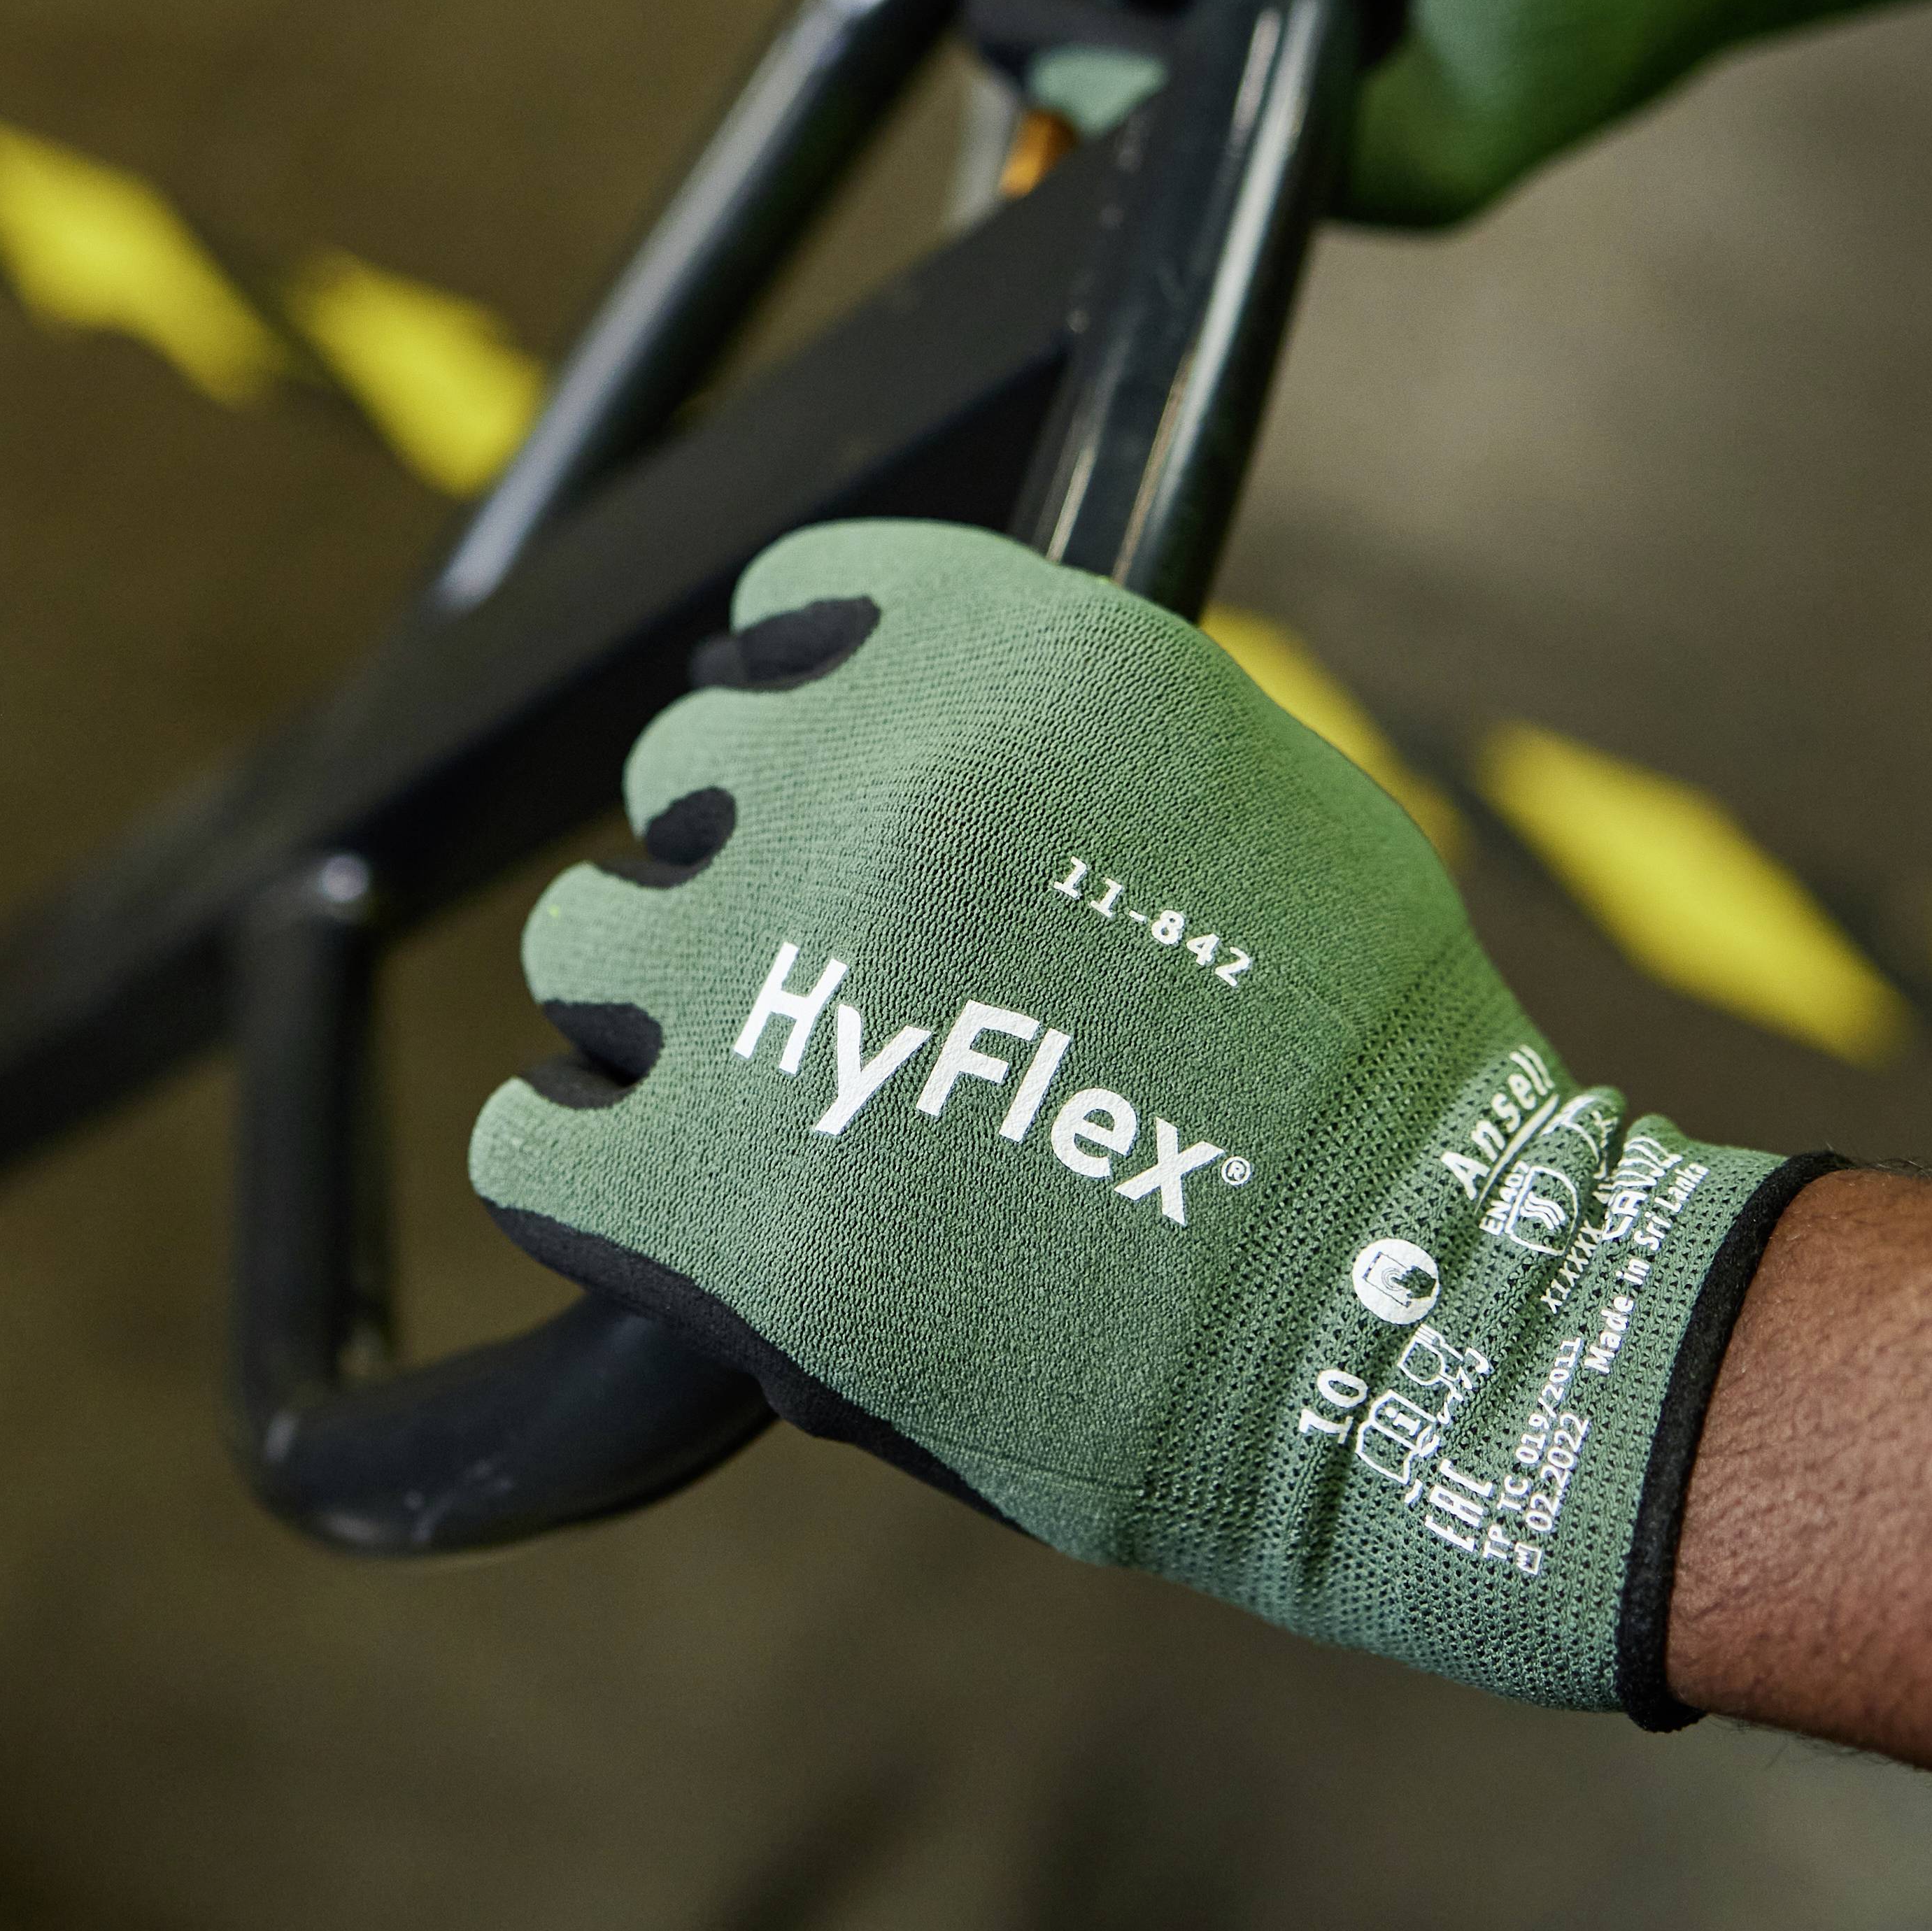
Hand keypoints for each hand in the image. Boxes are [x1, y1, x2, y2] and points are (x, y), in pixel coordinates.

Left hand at [467, 519, 1832, 1715]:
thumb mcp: (1255, 793)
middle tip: (834, 974)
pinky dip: (576, 1160)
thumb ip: (1062, 735)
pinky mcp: (707, 1195)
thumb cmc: (1365, 1083)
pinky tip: (651, 1188)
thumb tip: (919, 725)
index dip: (801, 698)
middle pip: (686, 778)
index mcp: (1015, 662)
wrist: (1402, 1322)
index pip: (795, 608)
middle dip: (744, 865)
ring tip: (763, 1088)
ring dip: (658, 1007)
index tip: (815, 766)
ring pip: (587, 943)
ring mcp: (773, 989)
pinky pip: (529, 1141)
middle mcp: (870, 788)